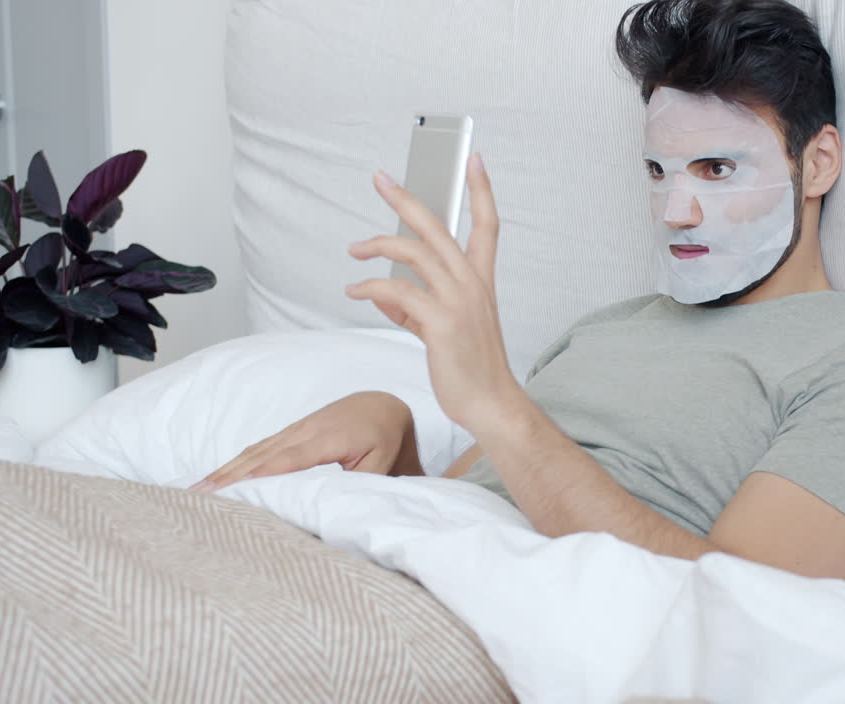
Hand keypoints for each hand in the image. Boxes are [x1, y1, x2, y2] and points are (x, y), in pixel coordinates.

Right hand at [190, 391, 418, 491]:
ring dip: (224, 471)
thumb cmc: (385, 437)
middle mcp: (304, 431)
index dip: (263, 473)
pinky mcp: (288, 434)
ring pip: (253, 453)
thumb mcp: (383, 462)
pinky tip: (216, 479)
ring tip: (195, 492)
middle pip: (260, 456)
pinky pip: (257, 450)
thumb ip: (362, 483)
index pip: (291, 459)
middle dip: (229, 477)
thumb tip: (340, 507)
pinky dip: (235, 464)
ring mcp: (293, 431)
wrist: (382, 405)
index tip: (237, 489)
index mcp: (328, 438)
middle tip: (198, 498)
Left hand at [346, 153, 525, 433]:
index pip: (487, 225)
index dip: (481, 190)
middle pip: (438, 226)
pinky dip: (370, 288)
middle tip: (381, 180)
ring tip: (355, 250)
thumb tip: (386, 296)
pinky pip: (396, 291)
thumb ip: (417, 308)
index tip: (473, 160)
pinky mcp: (441, 322)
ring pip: (413, 252)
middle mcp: (472, 284)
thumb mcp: (443, 330)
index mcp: (480, 281)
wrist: (489, 403)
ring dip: (377, 245)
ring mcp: (458, 301)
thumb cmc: (471, 368)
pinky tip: (355, 292)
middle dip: (407, 198)